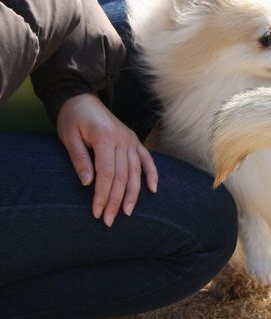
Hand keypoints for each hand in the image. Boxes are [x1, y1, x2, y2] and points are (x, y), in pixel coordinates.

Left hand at [57, 93, 157, 226]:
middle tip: (108, 220)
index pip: (107, 173)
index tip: (96, 212)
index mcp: (106, 137)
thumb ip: (80, 159)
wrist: (82, 99)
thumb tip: (88, 183)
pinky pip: (147, 160)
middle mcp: (123, 139)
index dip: (103, 194)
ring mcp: (131, 140)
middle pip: (122, 176)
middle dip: (116, 200)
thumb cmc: (73, 119)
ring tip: (127, 212)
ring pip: (135, 172)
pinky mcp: (134, 141)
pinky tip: (153, 190)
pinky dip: (152, 175)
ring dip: (133, 194)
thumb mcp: (69, 137)